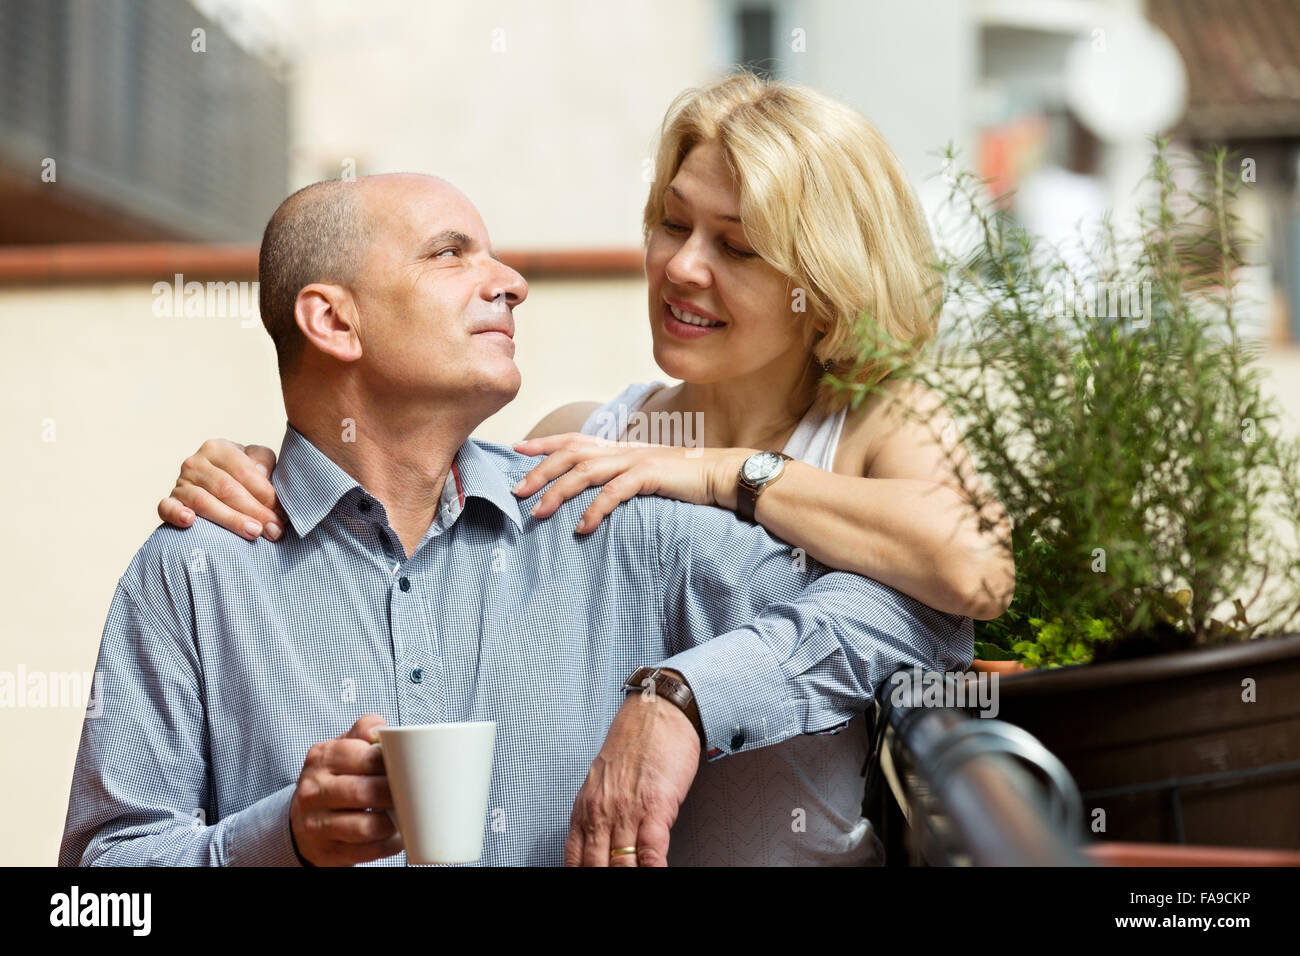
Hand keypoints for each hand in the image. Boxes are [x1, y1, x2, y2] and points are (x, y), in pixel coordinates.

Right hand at [157, 439, 285, 540]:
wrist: (214, 486)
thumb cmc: (242, 476)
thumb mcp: (257, 461)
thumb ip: (263, 461)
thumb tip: (262, 473)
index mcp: (219, 449)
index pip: (245, 472)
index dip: (266, 495)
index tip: (283, 515)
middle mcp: (196, 463)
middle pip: (227, 489)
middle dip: (255, 511)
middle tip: (274, 530)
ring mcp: (180, 483)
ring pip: (204, 502)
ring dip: (230, 519)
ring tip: (253, 532)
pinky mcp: (170, 501)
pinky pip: (167, 508)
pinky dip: (177, 514)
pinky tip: (190, 521)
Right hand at [289, 714, 401, 866]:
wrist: (303, 819)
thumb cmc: (334, 777)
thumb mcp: (343, 747)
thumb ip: (365, 730)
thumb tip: (385, 730)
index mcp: (322, 757)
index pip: (366, 757)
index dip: (393, 764)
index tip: (406, 768)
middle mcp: (314, 790)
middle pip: (366, 792)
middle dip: (395, 794)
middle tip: (411, 794)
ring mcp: (317, 823)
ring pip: (367, 827)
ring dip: (392, 823)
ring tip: (403, 816)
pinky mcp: (327, 852)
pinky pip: (367, 852)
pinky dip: (388, 845)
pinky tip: (395, 836)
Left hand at [512, 433, 751, 532]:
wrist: (722, 474)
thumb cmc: (685, 479)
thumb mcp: (646, 474)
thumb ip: (621, 478)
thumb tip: (596, 494)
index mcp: (620, 448)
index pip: (574, 439)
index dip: (544, 443)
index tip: (517, 448)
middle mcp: (622, 450)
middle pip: (570, 454)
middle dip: (539, 471)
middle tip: (516, 491)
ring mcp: (635, 460)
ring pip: (585, 472)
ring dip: (558, 492)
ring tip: (538, 513)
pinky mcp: (649, 475)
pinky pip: (614, 493)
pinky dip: (595, 510)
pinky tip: (582, 528)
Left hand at [564, 679, 701, 866]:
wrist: (655, 714)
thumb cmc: (633, 746)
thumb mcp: (602, 783)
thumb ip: (598, 816)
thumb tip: (601, 849)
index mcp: (585, 809)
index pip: (574, 860)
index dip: (582, 876)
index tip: (589, 879)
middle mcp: (602, 813)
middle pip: (596, 867)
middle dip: (604, 879)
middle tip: (610, 889)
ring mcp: (627, 811)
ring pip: (622, 865)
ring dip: (628, 877)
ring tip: (634, 884)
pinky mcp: (655, 806)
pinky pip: (650, 850)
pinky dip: (652, 868)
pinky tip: (654, 873)